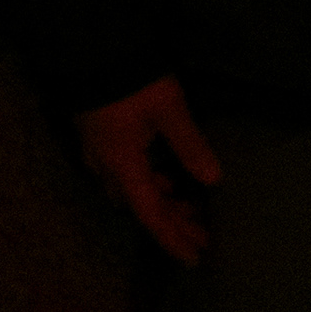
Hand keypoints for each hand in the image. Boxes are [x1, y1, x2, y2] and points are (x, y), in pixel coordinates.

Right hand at [76, 75, 220, 264]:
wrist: (96, 52)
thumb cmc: (136, 81)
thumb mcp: (169, 110)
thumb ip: (190, 145)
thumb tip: (214, 179)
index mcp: (122, 166)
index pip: (151, 215)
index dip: (173, 238)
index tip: (194, 259)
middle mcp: (107, 169)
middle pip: (143, 207)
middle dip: (173, 223)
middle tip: (203, 234)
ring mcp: (101, 156)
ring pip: (135, 193)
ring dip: (164, 203)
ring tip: (193, 208)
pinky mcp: (103, 142)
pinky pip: (128, 177)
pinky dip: (152, 184)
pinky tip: (169, 179)